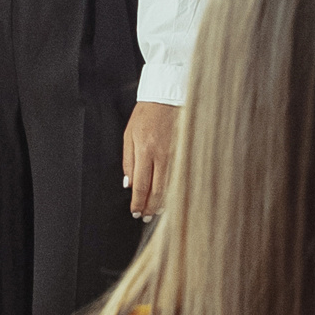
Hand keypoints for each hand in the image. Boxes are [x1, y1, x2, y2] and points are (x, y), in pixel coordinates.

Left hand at [122, 99, 179, 223]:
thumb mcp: (129, 134)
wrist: (168, 96)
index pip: (141, 184)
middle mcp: (162, 154)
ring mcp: (177, 154)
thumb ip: (128, 160)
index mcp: (145, 149)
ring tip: (156, 211)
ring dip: (163, 202)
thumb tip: (128, 183)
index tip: (136, 212)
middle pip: (157, 190)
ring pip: (171, 186)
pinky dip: (175, 190)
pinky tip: (171, 197)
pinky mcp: (187, 152)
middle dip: (150, 207)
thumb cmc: (147, 113)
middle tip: (145, 217)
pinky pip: (180, 177)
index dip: (138, 202)